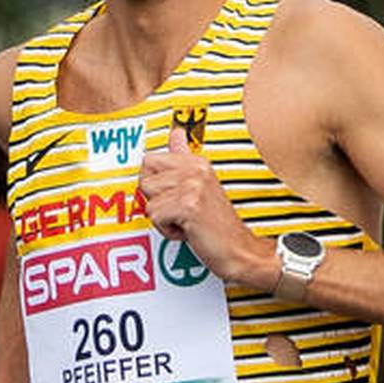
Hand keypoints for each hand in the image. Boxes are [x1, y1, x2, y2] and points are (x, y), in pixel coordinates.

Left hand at [137, 126, 273, 285]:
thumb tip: (176, 133)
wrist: (239, 249)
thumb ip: (184, 157)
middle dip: (156, 200)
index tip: (174, 194)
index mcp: (197, 162)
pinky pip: (156, 217)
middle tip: (180, 209)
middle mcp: (196, 169)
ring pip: (149, 202)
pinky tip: (188, 230)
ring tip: (186, 220)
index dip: (155, 184)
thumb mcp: (203, 185)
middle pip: (144, 180)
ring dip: (163, 218)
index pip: (149, 160)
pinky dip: (168, 231)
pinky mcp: (189, 206)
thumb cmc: (218, 223)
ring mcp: (193, 186)